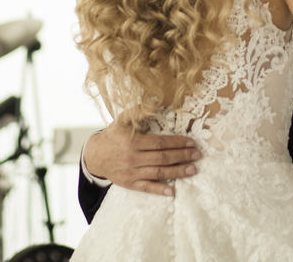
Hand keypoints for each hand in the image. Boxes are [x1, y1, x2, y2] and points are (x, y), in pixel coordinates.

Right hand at [83, 118, 200, 196]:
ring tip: (192, 170)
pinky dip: (159, 190)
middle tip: (197, 155)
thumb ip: (138, 111)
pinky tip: (172, 191)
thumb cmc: (112, 135)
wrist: (94, 156)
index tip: (191, 142)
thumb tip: (155, 102)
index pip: (160, 143)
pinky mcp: (129, 183)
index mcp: (133, 142)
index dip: (177, 142)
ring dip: (177, 172)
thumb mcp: (122, 120)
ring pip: (158, 173)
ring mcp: (132, 172)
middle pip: (162, 158)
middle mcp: (133, 158)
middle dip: (182, 156)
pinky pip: (146, 187)